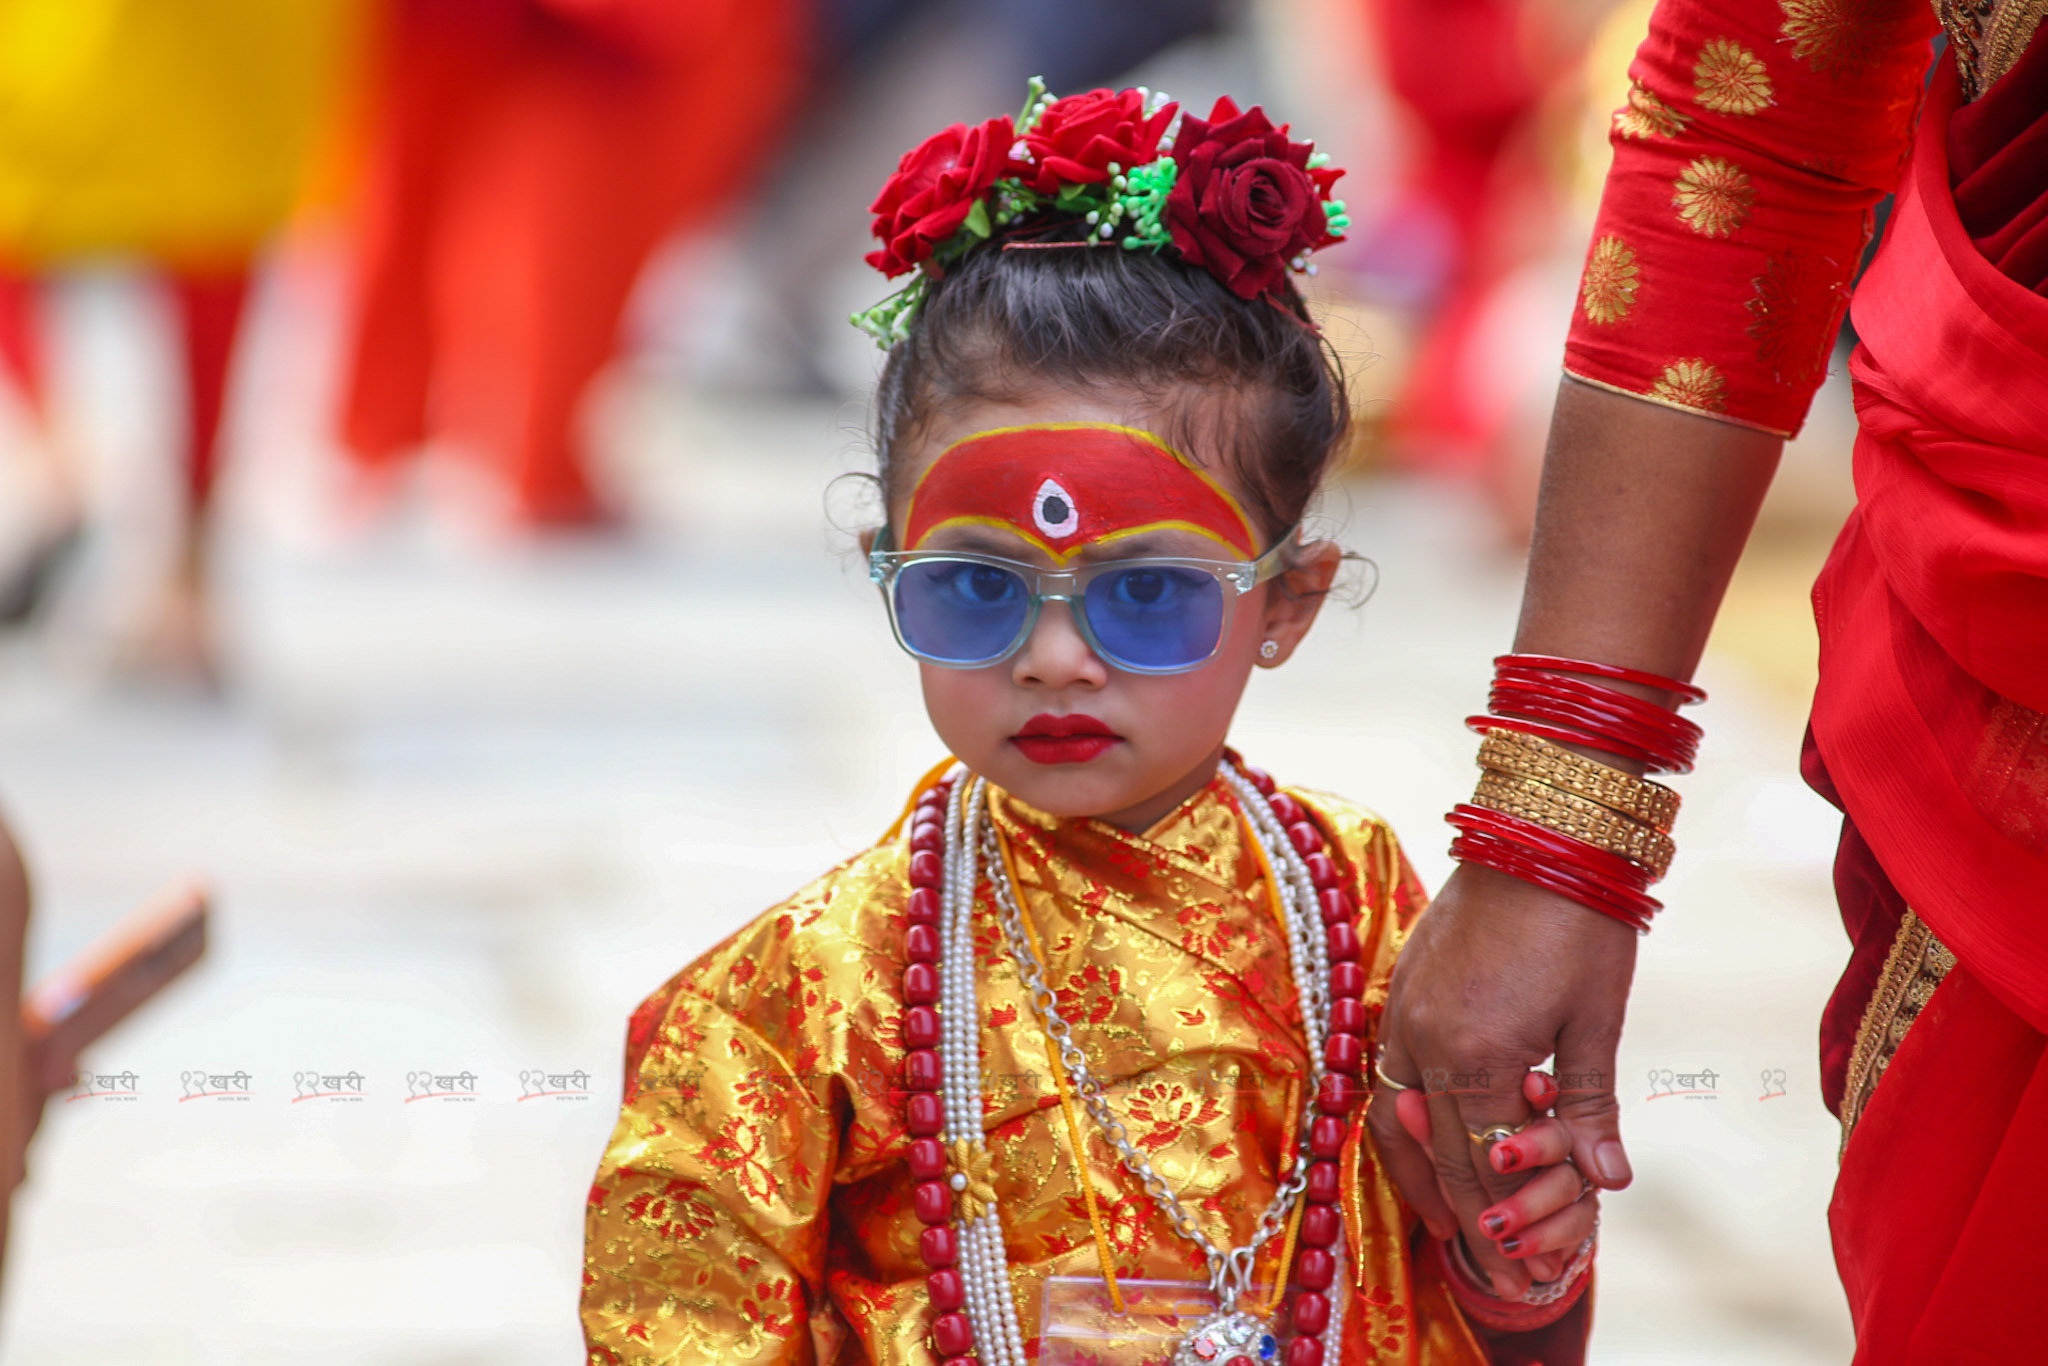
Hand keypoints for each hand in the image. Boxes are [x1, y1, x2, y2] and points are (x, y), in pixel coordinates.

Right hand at [1368, 862, 1634, 1295]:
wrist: (1535, 832)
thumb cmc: (1578, 921)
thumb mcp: (1594, 1019)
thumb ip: (1589, 1104)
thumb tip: (1608, 1180)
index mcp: (1473, 1054)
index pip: (1482, 1164)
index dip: (1504, 1222)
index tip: (1525, 1267)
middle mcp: (1421, 1040)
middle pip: (1434, 1153)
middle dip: (1465, 1214)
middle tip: (1494, 1262)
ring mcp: (1401, 1012)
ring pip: (1396, 1119)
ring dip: (1423, 1174)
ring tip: (1451, 1218)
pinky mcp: (1400, 989)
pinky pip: (1389, 1076)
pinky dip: (1409, 1121)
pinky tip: (1433, 1138)